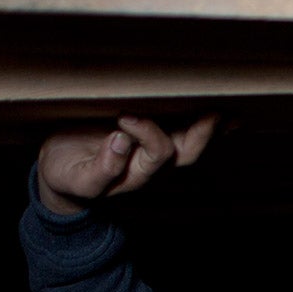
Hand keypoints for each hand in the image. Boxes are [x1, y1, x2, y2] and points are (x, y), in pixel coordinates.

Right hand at [36, 113, 218, 214]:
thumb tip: (121, 141)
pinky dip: (201, 120)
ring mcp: (154, 147)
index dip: (148, 133)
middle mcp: (153, 161)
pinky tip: (222, 113)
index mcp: (139, 172)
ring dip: (211, 128)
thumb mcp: (78, 179)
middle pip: (188, 151)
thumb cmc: (68, 174)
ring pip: (190, 141)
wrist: (61, 175)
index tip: (124, 118)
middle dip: (203, 133)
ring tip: (231, 112)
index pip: (159, 152)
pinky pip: (181, 127)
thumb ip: (101, 168)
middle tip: (215, 112)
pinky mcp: (148, 132)